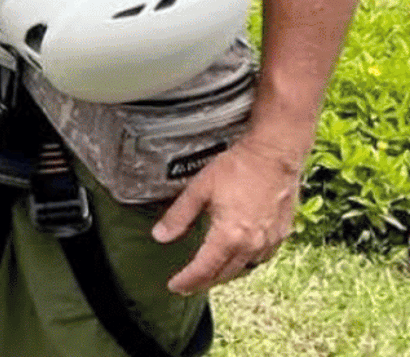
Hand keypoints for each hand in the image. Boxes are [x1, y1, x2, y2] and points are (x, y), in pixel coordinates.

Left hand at [152, 135, 301, 292]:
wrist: (275, 155)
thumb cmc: (238, 167)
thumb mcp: (199, 189)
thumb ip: (179, 216)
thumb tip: (160, 236)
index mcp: (230, 236)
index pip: (205, 269)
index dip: (188, 281)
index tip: (175, 287)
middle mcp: (252, 244)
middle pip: (225, 274)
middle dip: (205, 282)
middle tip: (188, 285)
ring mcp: (270, 240)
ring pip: (245, 269)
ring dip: (225, 275)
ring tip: (210, 275)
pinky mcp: (282, 233)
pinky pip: (262, 258)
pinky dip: (246, 263)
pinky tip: (238, 258)